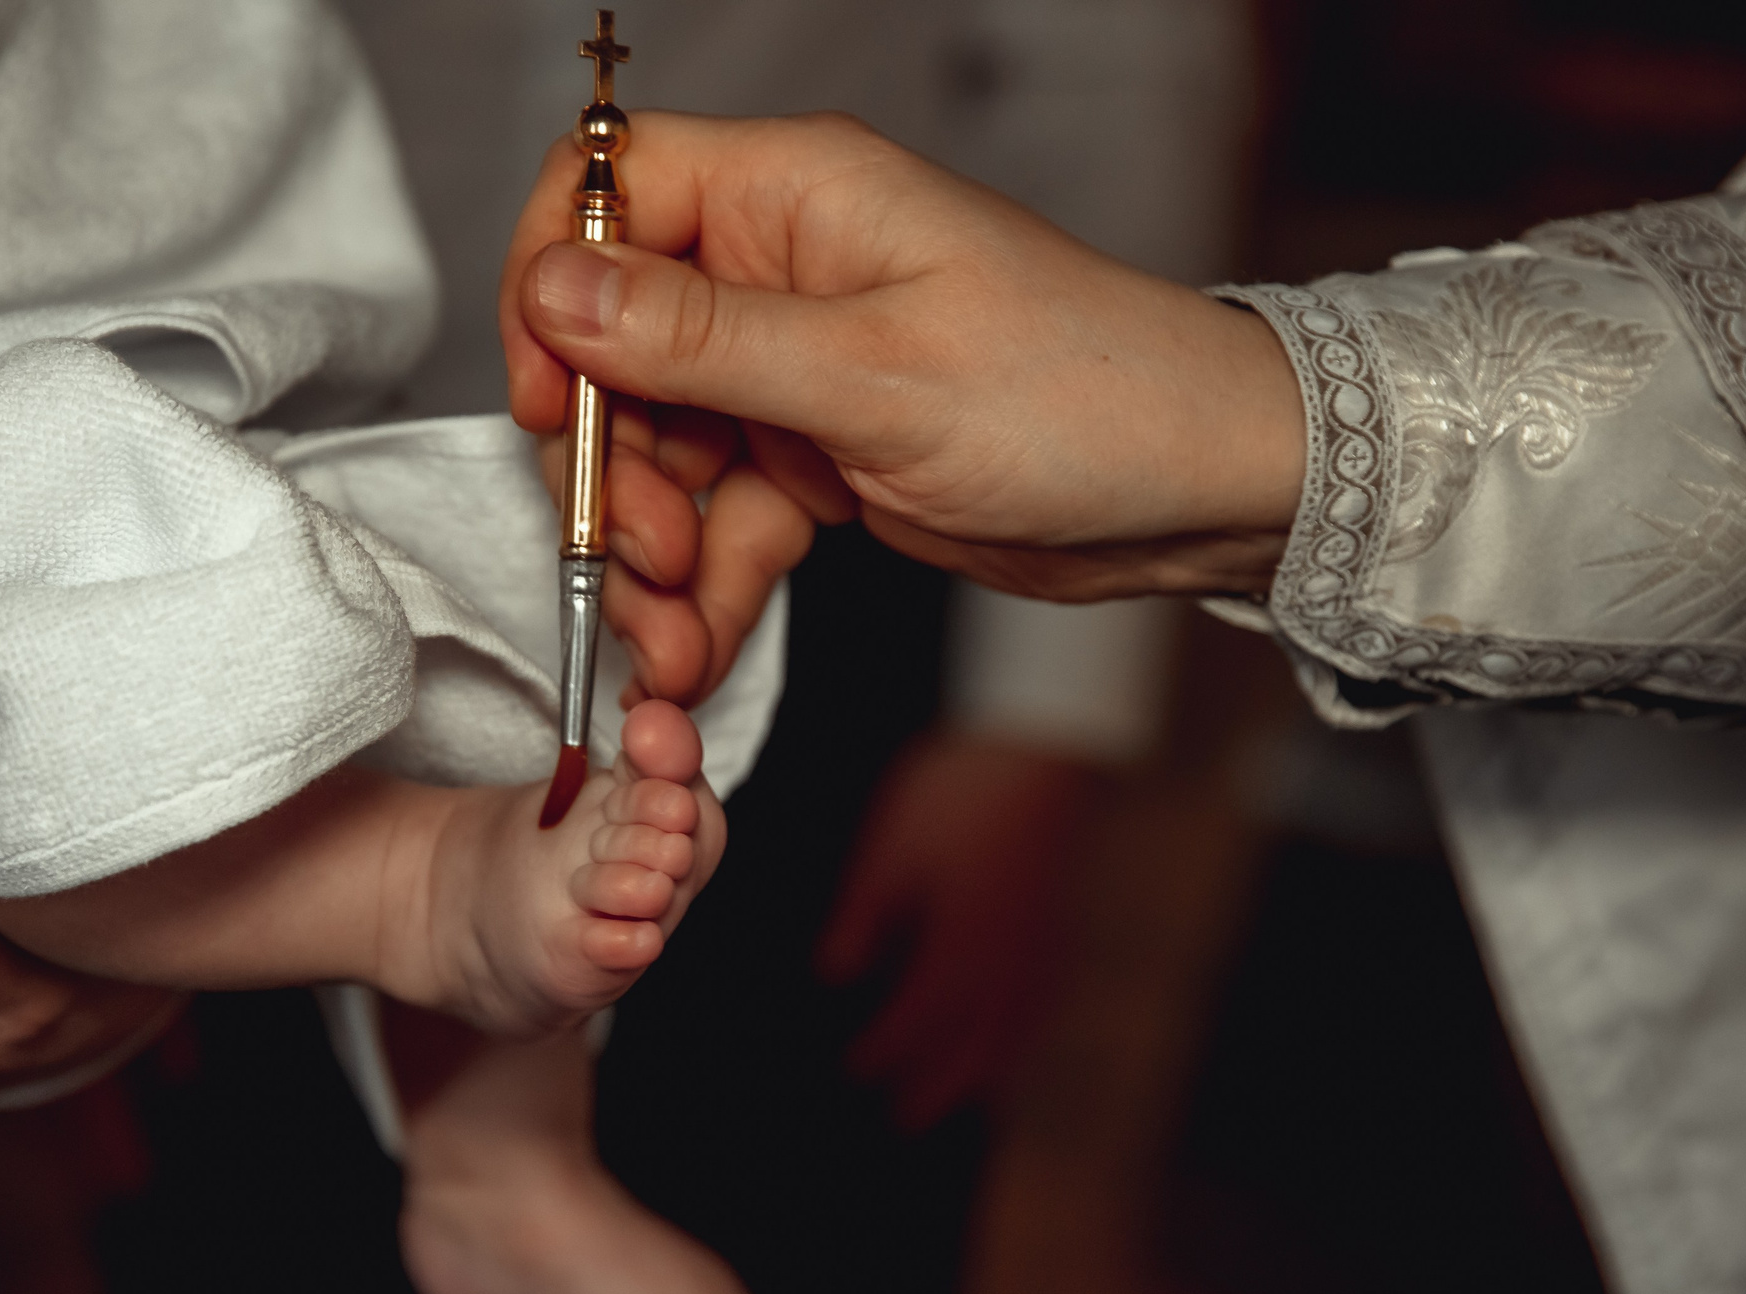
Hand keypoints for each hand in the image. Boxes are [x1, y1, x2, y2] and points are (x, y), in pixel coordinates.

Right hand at [501, 112, 1303, 701]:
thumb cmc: (1079, 395)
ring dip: (650, 552)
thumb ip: (700, 339)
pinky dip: (705, 586)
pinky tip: (700, 650)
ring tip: (673, 644)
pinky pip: (722, 516)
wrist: (1196, 492)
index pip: (609, 190)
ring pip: (660, 448)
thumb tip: (559, 287)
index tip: (549, 396)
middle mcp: (781, 269)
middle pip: (615, 345)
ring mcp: (797, 366)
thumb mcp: (871, 373)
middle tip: (639, 554)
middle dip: (608, 465)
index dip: (554, 286)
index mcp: (792, 196)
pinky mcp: (820, 452)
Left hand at [814, 732, 1093, 1130]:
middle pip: (971, 1050)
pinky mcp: (1062, 924)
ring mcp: (1042, 948)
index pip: (915, 1024)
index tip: (855, 1072)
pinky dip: (1024, 1032)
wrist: (1039, 745)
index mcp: (958, 952)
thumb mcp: (888, 852)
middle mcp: (1006, 966)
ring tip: (965, 1100)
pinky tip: (1015, 1030)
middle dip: (936, 1088)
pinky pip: (1044, 1002)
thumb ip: (862, 920)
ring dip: (984, 1072)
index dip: (883, 1054)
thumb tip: (834, 975)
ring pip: (1015, 1033)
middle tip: (906, 1122)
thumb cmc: (958, 793)